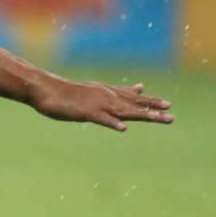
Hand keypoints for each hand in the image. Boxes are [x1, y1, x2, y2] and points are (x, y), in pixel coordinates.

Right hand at [29, 75, 173, 130]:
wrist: (44, 88)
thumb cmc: (65, 92)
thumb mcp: (92, 91)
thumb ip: (111, 92)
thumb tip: (130, 89)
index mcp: (107, 93)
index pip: (133, 98)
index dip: (150, 102)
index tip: (167, 105)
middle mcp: (106, 97)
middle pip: (134, 105)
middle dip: (153, 110)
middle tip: (171, 117)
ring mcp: (97, 104)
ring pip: (124, 111)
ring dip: (143, 115)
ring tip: (159, 119)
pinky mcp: (85, 112)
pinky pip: (101, 118)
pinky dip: (112, 122)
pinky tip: (123, 128)